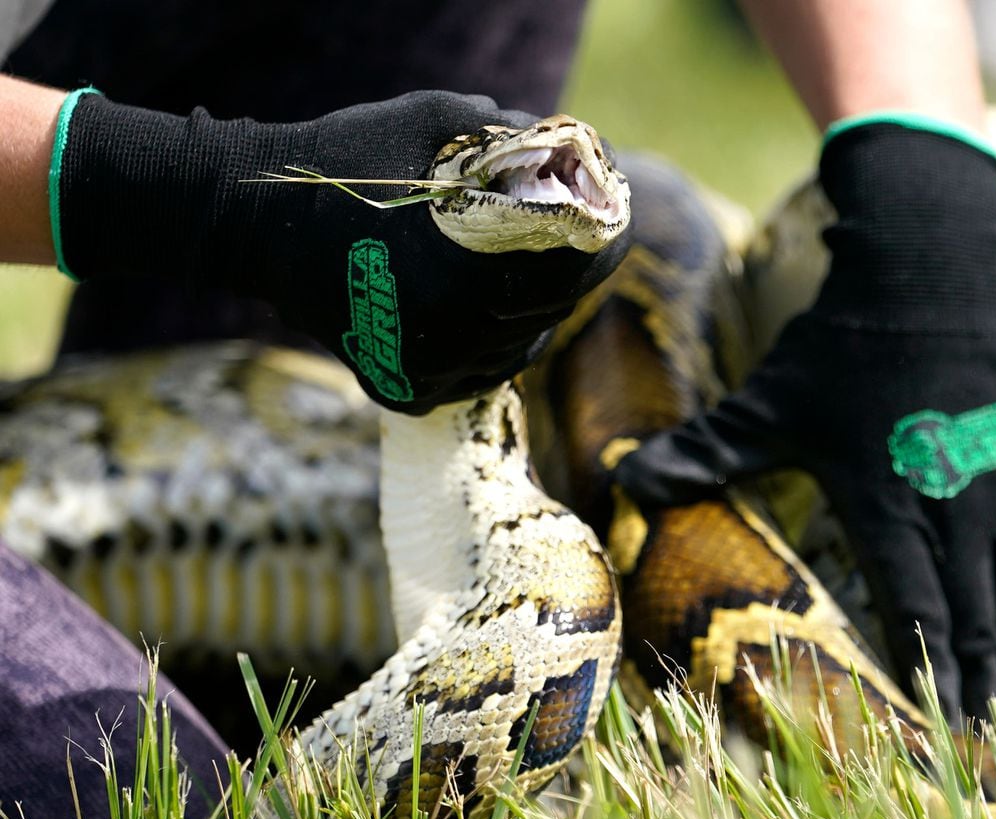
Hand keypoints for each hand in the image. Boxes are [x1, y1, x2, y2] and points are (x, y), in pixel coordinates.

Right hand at [54, 90, 628, 412]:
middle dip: (568, 276)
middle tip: (575, 246)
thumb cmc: (345, 161)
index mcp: (470, 270)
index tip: (612, 223)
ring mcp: (427, 370)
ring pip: (516, 350)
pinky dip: (490, 348)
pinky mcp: (402, 388)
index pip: (574, 270)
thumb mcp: (434, 121)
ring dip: (531, 314)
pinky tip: (488, 315)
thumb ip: (509, 135)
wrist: (252, 222)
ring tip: (528, 277)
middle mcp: (454, 334)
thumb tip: (567, 148)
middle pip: (550, 312)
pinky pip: (475, 377)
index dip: (604, 244)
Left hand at [615, 122, 995, 737]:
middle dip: (987, 690)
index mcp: (886, 498)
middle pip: (981, 619)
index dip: (932, 672)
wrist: (925, 274)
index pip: (915, 605)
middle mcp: (959, 502)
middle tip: (992, 756)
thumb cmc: (839, 345)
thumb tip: (623, 481)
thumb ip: (704, 451)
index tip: (943, 731)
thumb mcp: (766, 402)